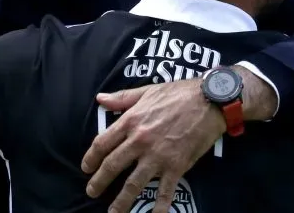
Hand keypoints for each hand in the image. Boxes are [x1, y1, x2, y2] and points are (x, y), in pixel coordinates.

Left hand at [80, 80, 224, 212]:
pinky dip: (159, 207)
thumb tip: (100, 99)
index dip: (91, 157)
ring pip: (134, 183)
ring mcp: (158, 156)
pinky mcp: (176, 166)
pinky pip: (165, 191)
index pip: (103, 143)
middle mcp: (139, 141)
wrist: (208, 101)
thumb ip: (121, 99)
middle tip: (91, 192)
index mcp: (130, 121)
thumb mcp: (145, 92)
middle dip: (99, 181)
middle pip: (113, 165)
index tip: (86, 167)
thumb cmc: (176, 94)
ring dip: (121, 201)